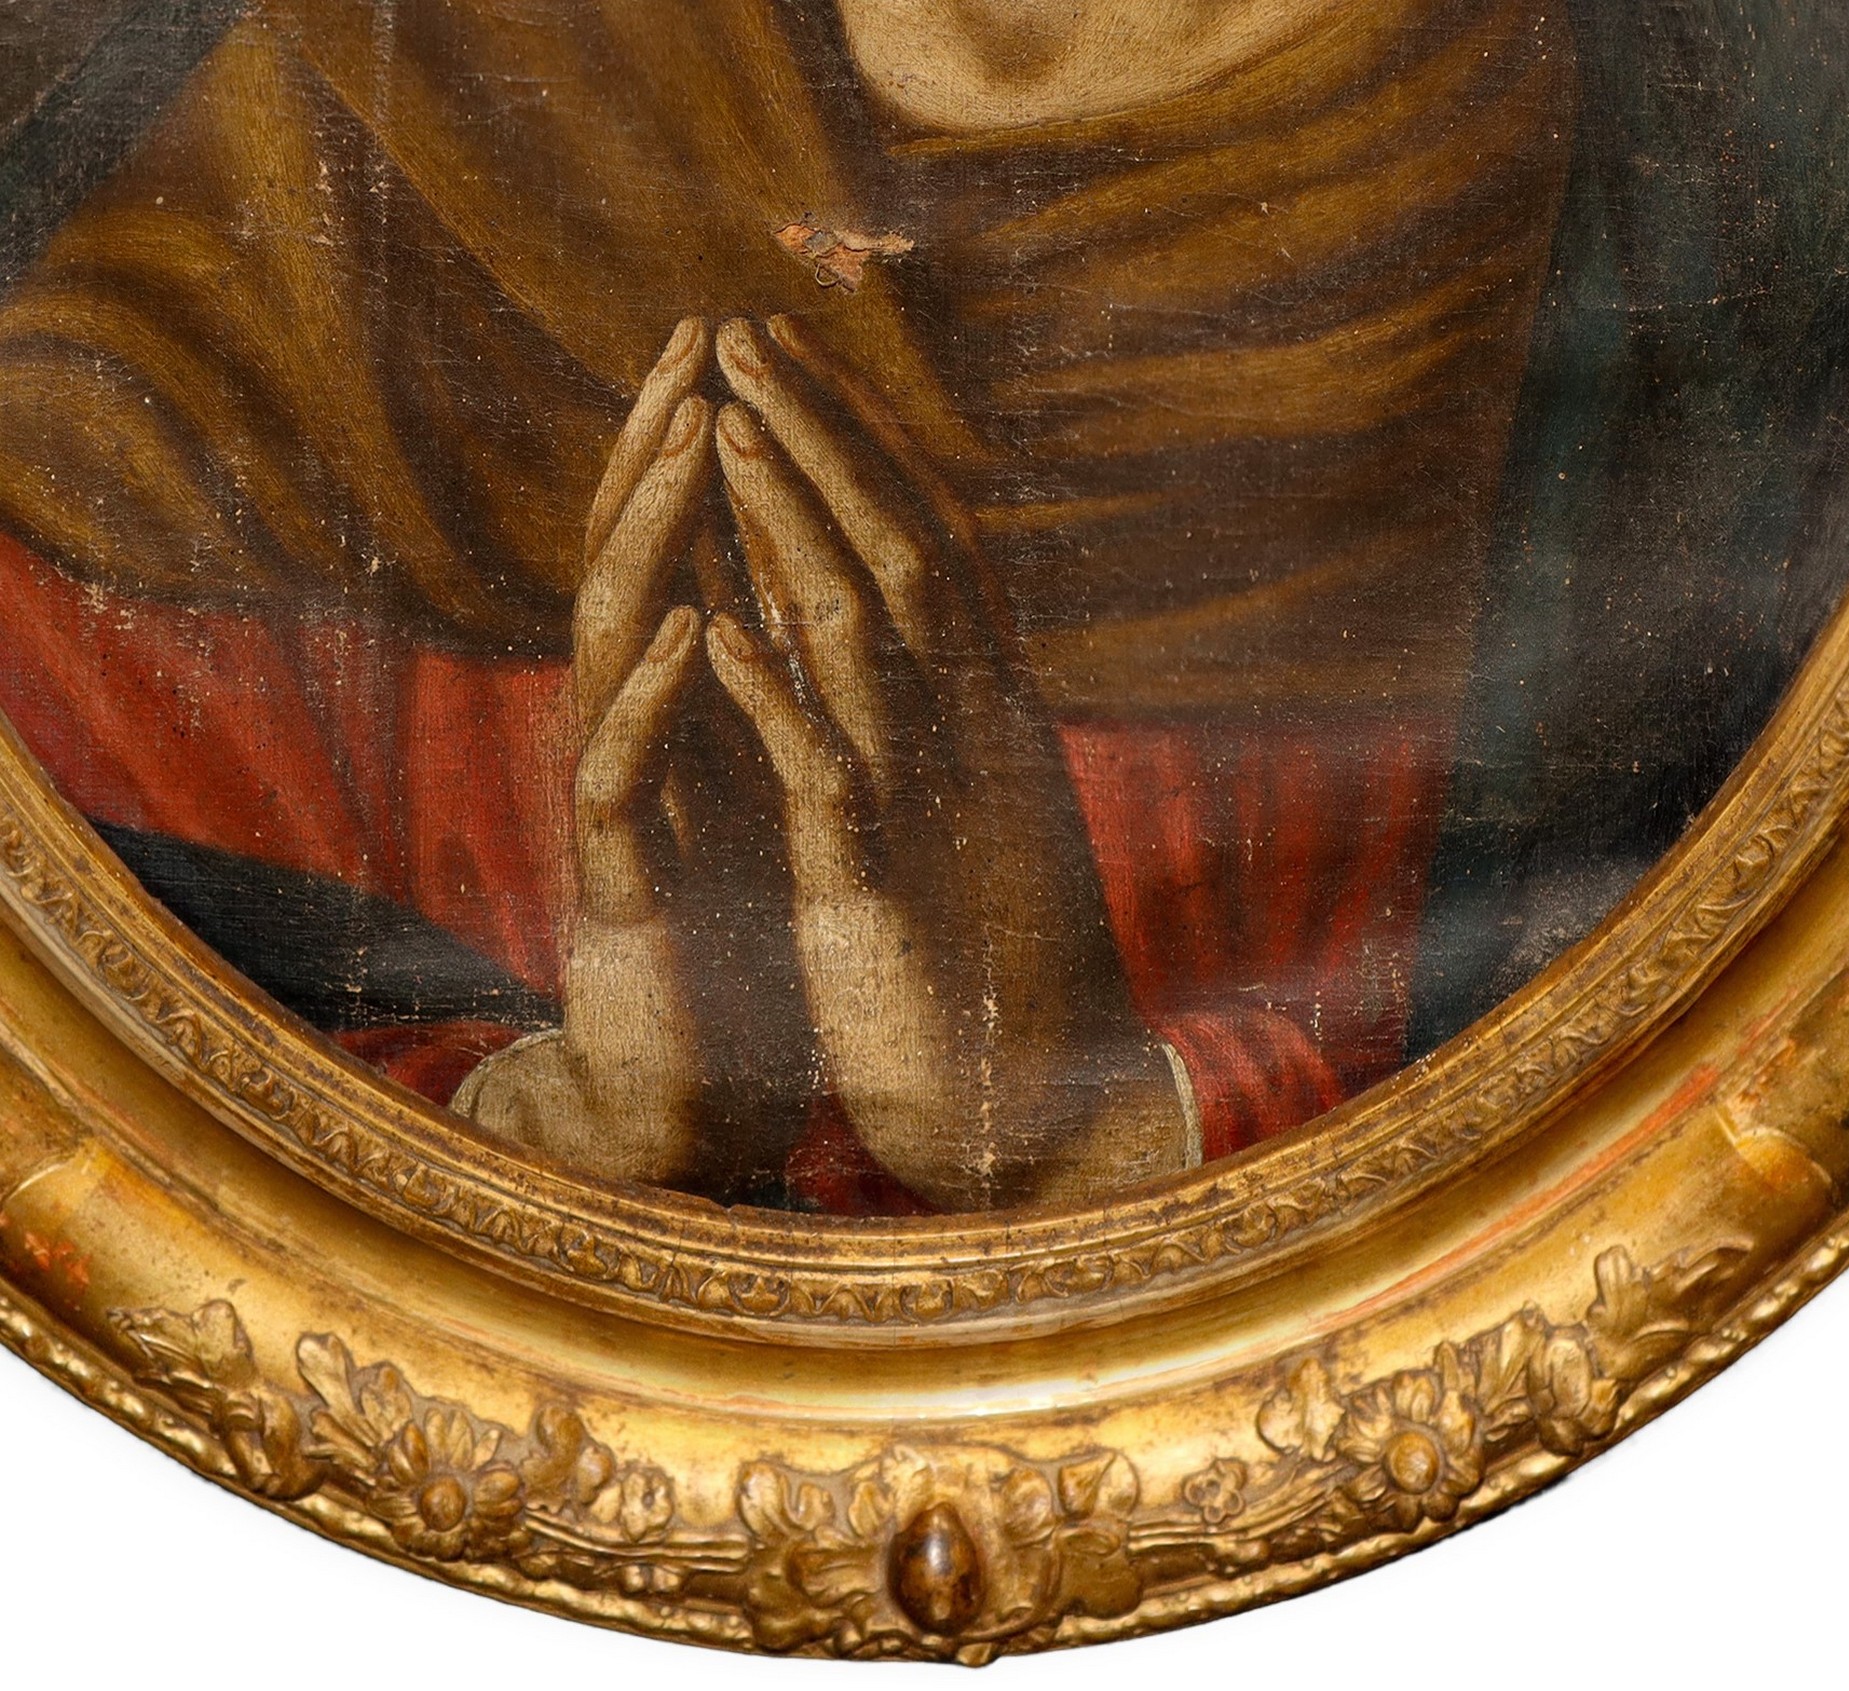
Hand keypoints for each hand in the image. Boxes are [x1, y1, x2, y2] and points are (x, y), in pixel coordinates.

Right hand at [462, 320, 811, 1195]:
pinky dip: (655, 699)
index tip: (748, 342)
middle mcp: (631, 734)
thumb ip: (746, 691)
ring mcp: (616, 805)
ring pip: (610, 645)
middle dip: (664, 449)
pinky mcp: (618, 889)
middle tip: (695, 337)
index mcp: (674, 709)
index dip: (708, 450)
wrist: (680, 1088)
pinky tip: (683, 628)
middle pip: (632, 562)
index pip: (684, 551)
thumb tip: (783, 585)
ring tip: (688, 440)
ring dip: (654, 540)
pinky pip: (621, 778)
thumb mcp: (743, 788)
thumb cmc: (726, 932)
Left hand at [706, 317, 1187, 1208]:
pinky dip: (770, 700)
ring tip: (730, 428)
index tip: (800, 365)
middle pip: (904, 552)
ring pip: (869, 637)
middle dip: (825, 440)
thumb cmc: (1003, 967)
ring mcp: (935, 808)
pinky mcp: (883, 896)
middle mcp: (975, 737)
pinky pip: (827, 779)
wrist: (1048, 1114)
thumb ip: (950, 721)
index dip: (867, 447)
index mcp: (990, 717)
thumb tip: (910, 635)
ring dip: (794, 526)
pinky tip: (716, 629)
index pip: (934, 546)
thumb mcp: (981, 814)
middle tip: (746, 336)